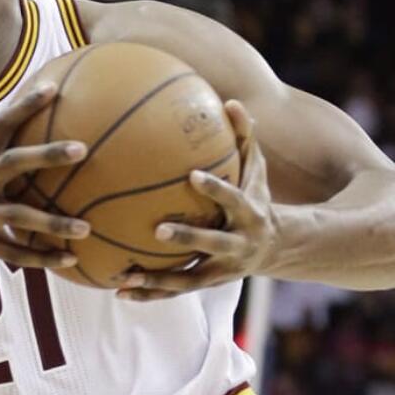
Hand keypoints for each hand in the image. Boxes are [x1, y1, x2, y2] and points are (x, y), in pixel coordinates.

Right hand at [0, 81, 89, 272]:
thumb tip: (21, 155)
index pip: (0, 125)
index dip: (26, 105)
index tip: (54, 86)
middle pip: (14, 162)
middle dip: (48, 154)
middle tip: (81, 148)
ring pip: (19, 216)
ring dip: (54, 223)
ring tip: (86, 228)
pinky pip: (12, 253)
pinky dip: (42, 259)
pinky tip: (68, 259)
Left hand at [116, 100, 273, 300]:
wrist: (275, 247)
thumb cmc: (256, 196)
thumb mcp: (256, 169)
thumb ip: (244, 138)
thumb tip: (231, 102)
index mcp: (249, 213)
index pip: (234, 199)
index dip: (216, 189)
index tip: (193, 176)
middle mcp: (238, 245)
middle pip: (212, 244)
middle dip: (188, 238)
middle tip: (157, 230)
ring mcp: (222, 269)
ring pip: (190, 279)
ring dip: (158, 280)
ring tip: (125, 277)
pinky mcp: (207, 283)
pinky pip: (176, 291)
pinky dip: (150, 292)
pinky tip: (120, 290)